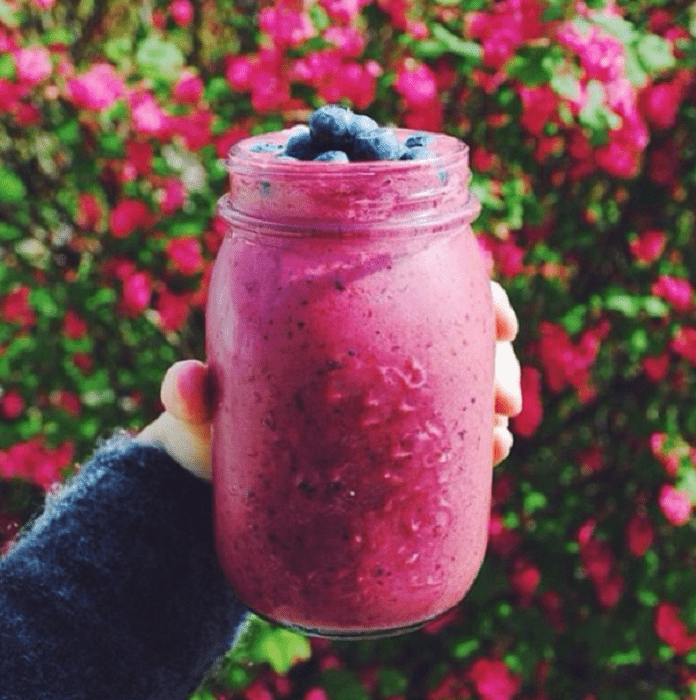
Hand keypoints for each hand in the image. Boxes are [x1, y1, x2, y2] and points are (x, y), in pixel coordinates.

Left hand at [137, 281, 521, 478]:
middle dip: (493, 357)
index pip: (416, 281)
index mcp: (339, 318)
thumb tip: (186, 385)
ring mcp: (388, 395)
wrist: (219, 477)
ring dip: (494, 397)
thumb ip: (190, 394)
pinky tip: (492, 453)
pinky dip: (477, 438)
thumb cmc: (214, 423)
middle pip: (453, 331)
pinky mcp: (394, 439)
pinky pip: (448, 430)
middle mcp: (372, 349)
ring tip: (500, 435)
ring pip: (462, 379)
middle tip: (504, 397)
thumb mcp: (206, 406)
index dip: (470, 290)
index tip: (500, 315)